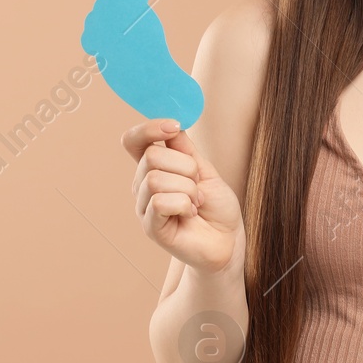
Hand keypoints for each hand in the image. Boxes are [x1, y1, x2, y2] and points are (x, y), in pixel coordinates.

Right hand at [122, 118, 243, 274]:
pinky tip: (191, 213)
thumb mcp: (204, 169)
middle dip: (186, 167)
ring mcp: (144, 206)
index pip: (133, 141)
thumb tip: (172, 123)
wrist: (228, 238)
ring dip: (188, 189)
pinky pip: (160, 202)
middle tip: (198, 185)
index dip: (149, 129)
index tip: (174, 127)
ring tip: (197, 202)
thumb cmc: (216, 206)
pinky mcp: (150, 227)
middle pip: (151, 156)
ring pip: (156, 179)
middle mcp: (143, 185)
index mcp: (153, 168)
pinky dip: (184, 204)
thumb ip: (185, 149)